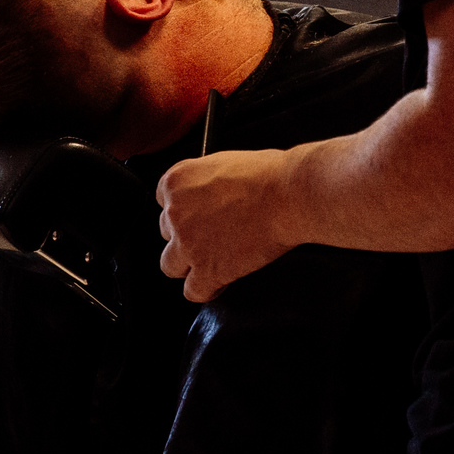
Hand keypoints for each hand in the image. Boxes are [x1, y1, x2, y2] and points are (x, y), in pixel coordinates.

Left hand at [157, 147, 298, 300]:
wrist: (289, 194)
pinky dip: (206, 289)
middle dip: (188, 235)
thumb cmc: (269, 174)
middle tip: (215, 233)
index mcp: (177, 181)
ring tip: (212, 260)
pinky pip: (193, 291)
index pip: (163, 202)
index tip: (199, 214)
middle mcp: (175, 212)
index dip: (185, 210)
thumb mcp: (222, 162)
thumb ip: (202, 181)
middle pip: (166, 232)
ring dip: (188, 264)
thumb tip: (205, 194)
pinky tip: (221, 281)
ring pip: (170, 265)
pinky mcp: (207, 269)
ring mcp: (188, 243)